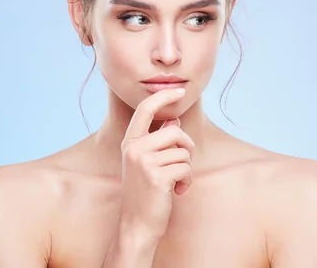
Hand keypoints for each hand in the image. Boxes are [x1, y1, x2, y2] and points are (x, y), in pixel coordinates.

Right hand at [118, 88, 195, 240]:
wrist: (137, 225)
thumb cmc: (145, 193)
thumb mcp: (146, 163)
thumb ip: (158, 140)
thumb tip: (173, 120)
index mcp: (130, 142)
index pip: (145, 109)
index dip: (163, 96)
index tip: (179, 90)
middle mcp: (134, 149)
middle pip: (175, 132)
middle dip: (187, 148)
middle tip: (182, 165)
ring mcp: (144, 162)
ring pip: (183, 152)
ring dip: (186, 169)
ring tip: (175, 182)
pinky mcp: (156, 176)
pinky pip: (185, 168)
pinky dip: (187, 181)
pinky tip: (176, 191)